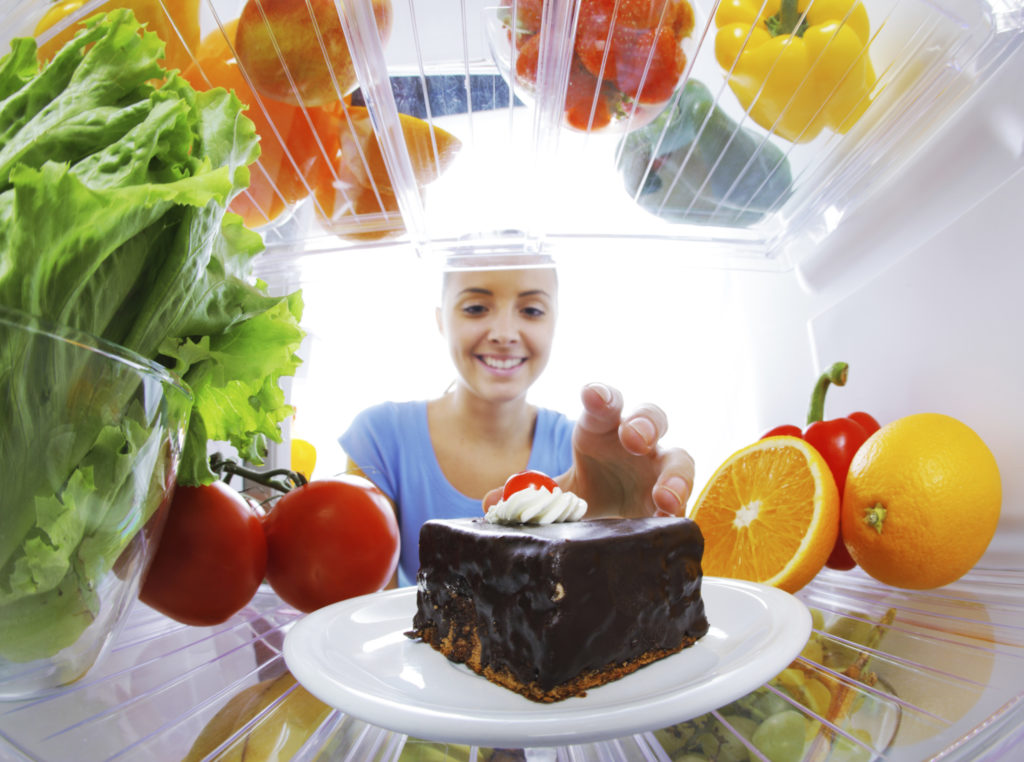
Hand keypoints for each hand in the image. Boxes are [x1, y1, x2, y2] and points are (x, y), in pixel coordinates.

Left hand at [483, 383, 694, 517]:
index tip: (592, 394)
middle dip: (645, 423)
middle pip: (650, 418)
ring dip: (675, 474)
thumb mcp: (558, 491)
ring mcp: (659, 470)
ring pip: (680, 458)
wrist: (605, 523)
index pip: (604, 403)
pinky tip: (670, 519)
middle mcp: (636, 443)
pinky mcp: (671, 499)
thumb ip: (531, 492)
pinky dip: (680, 509)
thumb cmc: (587, 492)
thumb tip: (492, 501)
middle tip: (632, 436)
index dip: (601, 396)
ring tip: (664, 493)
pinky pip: (683, 501)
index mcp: (603, 429)